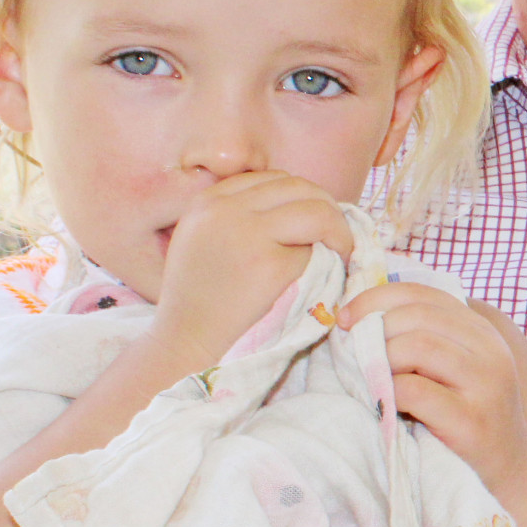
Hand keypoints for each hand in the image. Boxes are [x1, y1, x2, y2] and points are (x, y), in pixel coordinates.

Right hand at [151, 171, 353, 372]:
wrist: (184, 347)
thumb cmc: (199, 304)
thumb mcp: (204, 242)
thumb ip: (238, 218)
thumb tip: (300, 204)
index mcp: (207, 201)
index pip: (272, 178)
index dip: (301, 198)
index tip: (312, 224)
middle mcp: (224, 209)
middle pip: (299, 186)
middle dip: (327, 209)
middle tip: (338, 238)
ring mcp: (246, 234)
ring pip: (317, 211)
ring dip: (339, 231)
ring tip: (342, 253)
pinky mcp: (268, 265)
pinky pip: (316, 250)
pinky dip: (328, 262)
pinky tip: (326, 279)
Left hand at [340, 287, 526, 503]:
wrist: (509, 474)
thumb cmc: (466, 419)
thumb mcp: (454, 370)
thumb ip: (425, 339)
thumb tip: (361, 314)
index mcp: (482, 332)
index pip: (423, 294)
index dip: (377, 298)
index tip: (346, 318)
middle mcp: (490, 351)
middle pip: (416, 316)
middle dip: (374, 331)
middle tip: (355, 355)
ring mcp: (486, 385)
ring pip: (416, 347)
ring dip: (381, 361)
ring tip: (373, 381)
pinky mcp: (472, 421)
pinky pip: (414, 391)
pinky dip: (389, 393)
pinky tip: (386, 405)